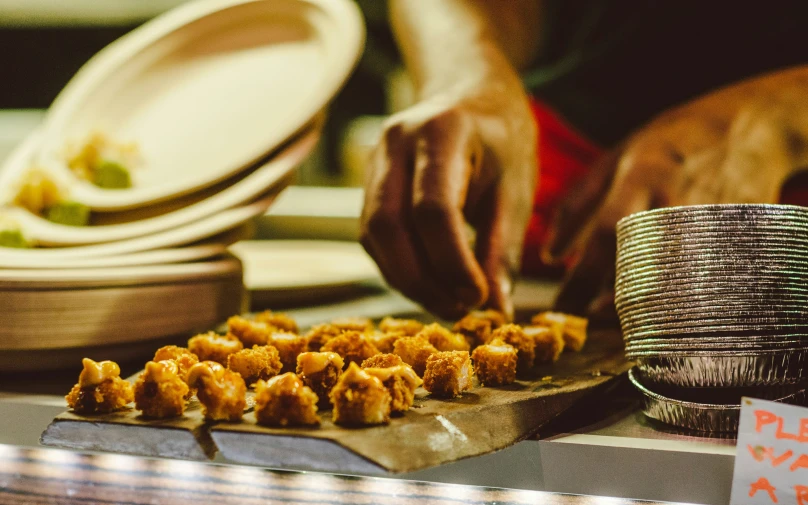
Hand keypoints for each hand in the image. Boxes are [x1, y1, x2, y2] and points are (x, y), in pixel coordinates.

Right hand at [360, 78, 536, 319]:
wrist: (470, 96)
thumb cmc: (500, 140)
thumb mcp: (516, 189)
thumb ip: (502, 249)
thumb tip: (494, 311)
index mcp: (441, 131)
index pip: (433, 208)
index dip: (452, 262)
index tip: (477, 299)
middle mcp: (395, 143)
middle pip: (388, 226)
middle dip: (421, 281)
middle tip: (458, 311)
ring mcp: (374, 162)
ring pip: (373, 236)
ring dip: (408, 280)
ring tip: (449, 304)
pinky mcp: (367, 186)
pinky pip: (373, 237)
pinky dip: (399, 268)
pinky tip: (430, 284)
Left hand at [543, 70, 807, 316]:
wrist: (751, 122)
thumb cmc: (668, 143)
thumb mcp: (614, 160)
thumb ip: (577, 208)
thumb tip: (549, 257)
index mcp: (643, 175)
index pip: (606, 235)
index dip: (582, 277)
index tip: (561, 307)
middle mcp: (680, 198)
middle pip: (646, 267)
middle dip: (616, 302)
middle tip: (592, 318)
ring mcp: (716, 217)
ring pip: (679, 282)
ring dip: (650, 308)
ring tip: (627, 320)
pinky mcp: (744, 232)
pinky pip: (709, 281)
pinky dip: (685, 301)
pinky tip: (667, 312)